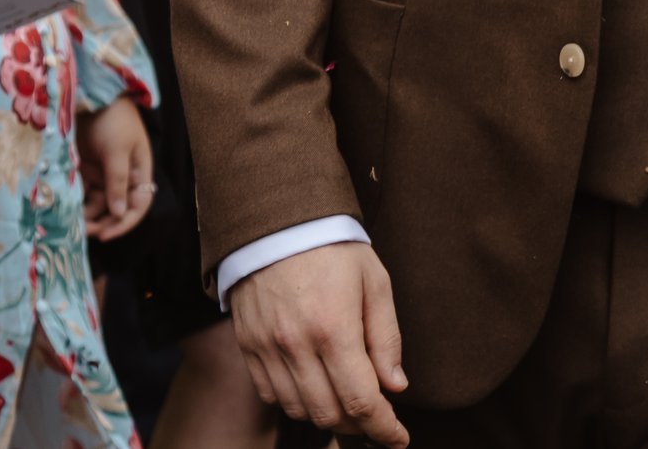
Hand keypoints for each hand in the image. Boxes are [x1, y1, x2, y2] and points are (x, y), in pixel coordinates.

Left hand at [77, 98, 151, 241]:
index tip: (106, 235)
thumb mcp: (118, 150)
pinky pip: (81, 192)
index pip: (138, 205)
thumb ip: (118, 181)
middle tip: (85, 232)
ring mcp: (102, 173)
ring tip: (71, 222)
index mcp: (139, 171)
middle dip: (104, 222)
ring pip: (97, 204)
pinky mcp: (84, 169)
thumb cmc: (113, 120)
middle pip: (117, 208)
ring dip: (87, 215)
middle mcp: (122, 176)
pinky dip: (75, 202)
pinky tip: (64, 210)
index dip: (125, 222)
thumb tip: (119, 213)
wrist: (93, 95)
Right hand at [230, 242, 408, 444]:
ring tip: (348, 400)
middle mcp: (296, 346)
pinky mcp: (248, 347)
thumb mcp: (375, 283)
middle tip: (377, 416)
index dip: (384, 428)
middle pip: (330, 414)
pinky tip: (314, 385)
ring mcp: (267, 349)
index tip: (398, 438)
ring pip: (299, 409)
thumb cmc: (334, 248)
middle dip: (359, 425)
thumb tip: (395, 386)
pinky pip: (271, 394)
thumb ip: (386, 338)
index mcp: (334, 329)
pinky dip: (296, 401)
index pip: (362, 402)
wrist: (276, 221)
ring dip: (328, 415)